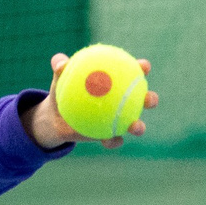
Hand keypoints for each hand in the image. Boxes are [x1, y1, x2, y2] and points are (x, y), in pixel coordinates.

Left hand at [32, 51, 157, 149]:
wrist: (55, 116)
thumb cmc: (61, 90)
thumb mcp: (59, 77)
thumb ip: (60, 66)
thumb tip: (61, 64)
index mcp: (116, 82)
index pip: (133, 72)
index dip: (142, 68)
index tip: (145, 66)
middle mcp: (121, 100)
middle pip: (143, 99)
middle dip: (150, 99)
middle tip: (148, 98)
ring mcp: (116, 119)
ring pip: (134, 123)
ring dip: (139, 126)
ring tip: (135, 126)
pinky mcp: (108, 135)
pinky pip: (114, 139)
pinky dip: (113, 141)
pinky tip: (109, 140)